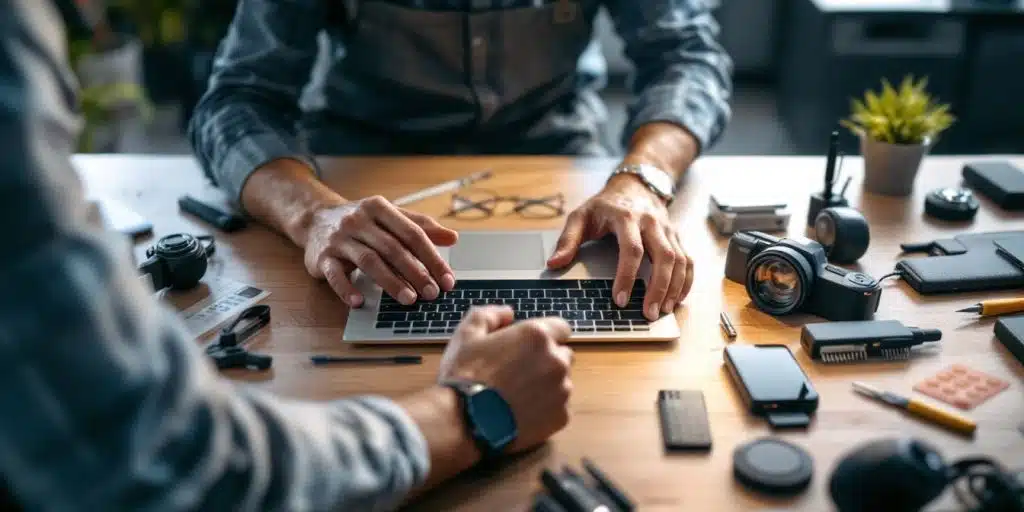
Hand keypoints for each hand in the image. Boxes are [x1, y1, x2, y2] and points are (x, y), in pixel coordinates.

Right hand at [304, 195, 457, 306]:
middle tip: (432, 293)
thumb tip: (453, 238)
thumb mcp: (389, 216)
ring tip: (409, 300)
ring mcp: (339, 239)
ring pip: (369, 261)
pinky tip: (359, 302)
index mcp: (379, 208)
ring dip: (391, 282)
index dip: (432, 257)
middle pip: (393, 248)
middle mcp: (359, 220)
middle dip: (416, 272)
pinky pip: (335, 275)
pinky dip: (346, 289)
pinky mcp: (322, 257)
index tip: (447, 279)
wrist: (314, 218)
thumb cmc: (361, 221)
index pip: (412, 233)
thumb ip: (420, 226)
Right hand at [438, 306, 572, 453]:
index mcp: (536, 336)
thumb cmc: (465, 377)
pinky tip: (522, 412)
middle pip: (563, 355)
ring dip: (547, 385)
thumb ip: (490, 315)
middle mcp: (556, 360)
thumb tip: (507, 313)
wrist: (464, 423)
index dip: (544, 336)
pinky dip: (546, 409)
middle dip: (546, 361)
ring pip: (562, 383)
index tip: (528, 347)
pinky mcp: (561, 416)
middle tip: (518, 373)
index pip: (560, 328)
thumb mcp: (467, 335)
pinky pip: (560, 407)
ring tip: (518, 396)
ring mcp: (562, 390)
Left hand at [547, 177, 692, 320]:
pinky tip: (677, 299)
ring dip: (674, 288)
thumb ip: (568, 240)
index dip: (627, 276)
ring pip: (679, 260)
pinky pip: (687, 260)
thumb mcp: (581, 216)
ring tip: (662, 311)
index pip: (632, 249)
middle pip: (663, 256)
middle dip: (658, 287)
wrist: (635, 184)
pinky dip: (685, 281)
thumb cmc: (605, 205)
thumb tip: (554, 264)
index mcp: (626, 217)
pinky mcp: (676, 237)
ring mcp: (667, 230)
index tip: (620, 300)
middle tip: (649, 313)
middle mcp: (651, 223)